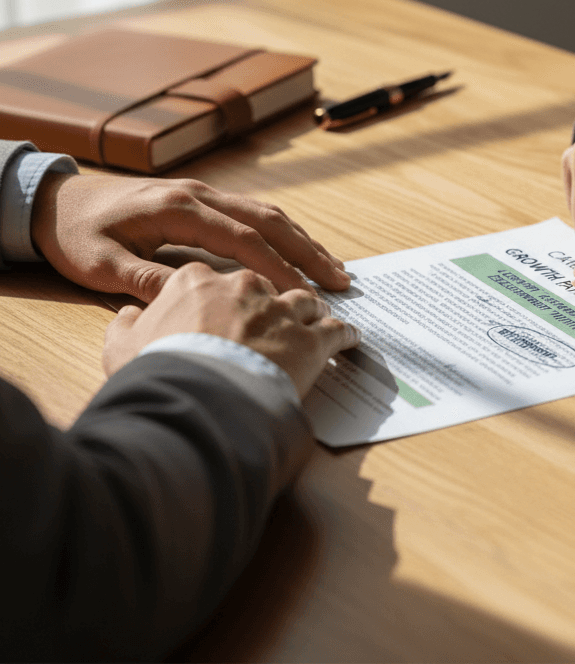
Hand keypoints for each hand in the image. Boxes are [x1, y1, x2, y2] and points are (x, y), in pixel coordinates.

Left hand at [31, 173, 350, 302]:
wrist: (56, 198)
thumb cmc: (75, 232)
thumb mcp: (99, 263)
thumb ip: (145, 281)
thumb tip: (192, 300)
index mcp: (179, 209)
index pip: (243, 239)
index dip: (278, 267)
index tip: (303, 294)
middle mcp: (199, 195)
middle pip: (269, 219)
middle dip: (308, 250)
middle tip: (340, 280)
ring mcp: (203, 192)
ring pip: (267, 212)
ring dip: (302, 239)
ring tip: (332, 268)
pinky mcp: (202, 199)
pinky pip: (253, 212)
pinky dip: (282, 233)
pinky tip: (297, 252)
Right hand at [102, 262, 359, 396]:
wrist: (195, 396)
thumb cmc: (156, 371)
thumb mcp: (122, 345)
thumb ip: (127, 324)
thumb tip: (129, 315)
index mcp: (199, 279)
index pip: (218, 279)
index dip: (226, 298)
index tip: (231, 309)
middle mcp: (246, 285)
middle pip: (267, 285)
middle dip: (273, 300)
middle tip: (278, 317)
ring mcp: (282, 310)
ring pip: (305, 302)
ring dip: (311, 313)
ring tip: (317, 324)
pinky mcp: (312, 340)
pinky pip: (338, 331)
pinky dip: (346, 335)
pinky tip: (351, 340)